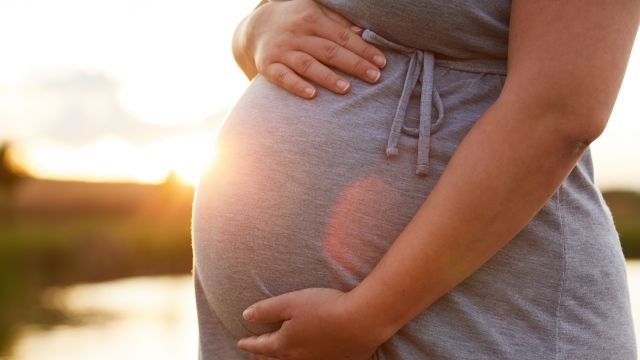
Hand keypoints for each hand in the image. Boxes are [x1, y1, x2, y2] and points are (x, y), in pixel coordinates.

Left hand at [236, 288, 384, 359]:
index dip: (249, 343)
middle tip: (256, 354)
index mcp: (284, 345)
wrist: (361, 321)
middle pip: (275, 359)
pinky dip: (306, 359)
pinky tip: (310, 355)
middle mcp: (298, 359)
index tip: (241, 343)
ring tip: (279, 356)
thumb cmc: (324, 308)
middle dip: (264, 356)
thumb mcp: (290, 302)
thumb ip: (266, 310)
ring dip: (283, 359)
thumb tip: (246, 316)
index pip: (261, 346)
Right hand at [238, 0, 386, 98]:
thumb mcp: (315, 13)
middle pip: (329, 50)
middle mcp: (297, 33)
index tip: (381, 62)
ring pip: (308, 64)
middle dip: (353, 64)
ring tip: (347, 89)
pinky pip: (283, 77)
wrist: (254, 27)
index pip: (342, 35)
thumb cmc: (295, 21)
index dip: (363, 49)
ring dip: (328, 77)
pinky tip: (311, 95)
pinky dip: (296, 86)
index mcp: (312, 17)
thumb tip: (364, 33)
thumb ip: (337, 23)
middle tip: (374, 77)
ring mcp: (282, 50)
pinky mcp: (268, 66)